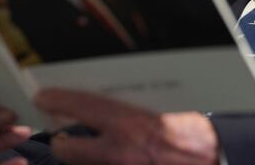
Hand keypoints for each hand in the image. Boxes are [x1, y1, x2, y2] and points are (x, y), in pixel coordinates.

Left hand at [35, 88, 218, 164]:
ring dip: (82, 156)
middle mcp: (120, 152)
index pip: (84, 107)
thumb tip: (112, 106)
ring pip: (82, 163)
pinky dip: (101, 163)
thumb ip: (135, 112)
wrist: (212, 160)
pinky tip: (111, 159)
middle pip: (67, 148)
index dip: (59, 101)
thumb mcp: (165, 113)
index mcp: (132, 124)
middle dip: (60, 143)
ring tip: (83, 150)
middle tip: (59, 136)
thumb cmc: (196, 136)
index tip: (43, 97)